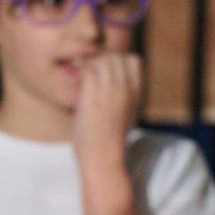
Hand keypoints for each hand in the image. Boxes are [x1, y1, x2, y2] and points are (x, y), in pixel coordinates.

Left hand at [72, 50, 143, 173]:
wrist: (104, 159)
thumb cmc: (111, 141)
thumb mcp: (126, 115)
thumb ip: (123, 97)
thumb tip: (112, 86)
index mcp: (136, 93)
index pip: (133, 60)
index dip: (118, 60)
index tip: (106, 71)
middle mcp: (126, 89)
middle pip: (116, 56)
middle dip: (101, 59)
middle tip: (89, 72)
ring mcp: (111, 92)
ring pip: (102, 60)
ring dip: (90, 64)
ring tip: (83, 77)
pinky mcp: (94, 98)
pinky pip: (88, 70)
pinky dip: (81, 72)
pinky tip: (77, 84)